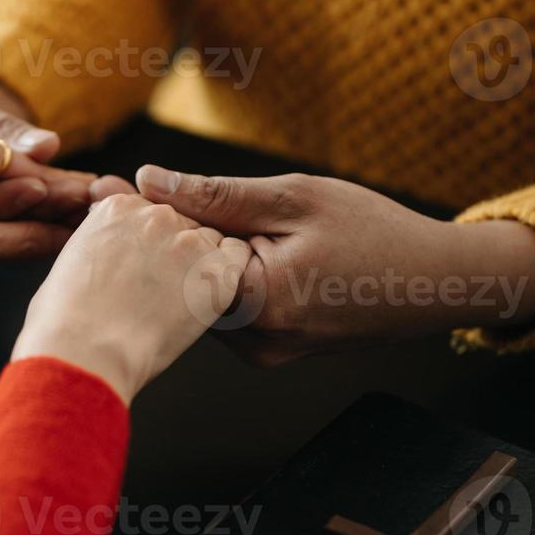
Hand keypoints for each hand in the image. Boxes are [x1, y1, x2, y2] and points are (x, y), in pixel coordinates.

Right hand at [12, 194, 252, 402]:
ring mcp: (187, 239)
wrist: (85, 349)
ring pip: (211, 239)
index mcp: (117, 208)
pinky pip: (238, 257)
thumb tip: (106, 251)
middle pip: (182, 223)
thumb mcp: (71, 264)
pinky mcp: (215, 269)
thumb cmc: (65, 321)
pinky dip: (229, 275)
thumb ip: (98, 244)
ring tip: (177, 302)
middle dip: (176, 252)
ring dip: (202, 264)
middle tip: (160, 291)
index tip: (143, 269)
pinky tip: (206, 298)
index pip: (150, 211)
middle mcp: (155, 214)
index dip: (149, 243)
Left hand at [134, 166, 534, 365]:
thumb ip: (218, 196)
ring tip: (164, 213)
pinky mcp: (268, 352)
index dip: (136, 223)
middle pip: (181, 284)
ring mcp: (261, 353)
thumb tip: (150, 181)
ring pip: (200, 297)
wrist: (434, 283)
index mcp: (259, 304)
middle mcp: (254, 342)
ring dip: (186, 257)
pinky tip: (215, 243)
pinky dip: (214, 275)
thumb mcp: (295, 198)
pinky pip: (224, 307)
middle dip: (154, 239)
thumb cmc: (375, 232)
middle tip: (113, 196)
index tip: (100, 193)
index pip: (173, 262)